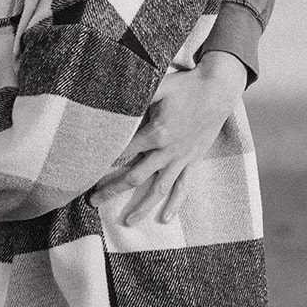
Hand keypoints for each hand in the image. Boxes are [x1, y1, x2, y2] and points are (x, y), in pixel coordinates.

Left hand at [90, 51, 246, 223]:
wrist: (219, 89)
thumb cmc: (186, 84)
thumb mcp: (159, 85)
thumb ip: (137, 93)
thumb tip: (113, 94)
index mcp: (156, 133)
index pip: (123, 152)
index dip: (104, 161)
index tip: (87, 171)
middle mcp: (167, 151)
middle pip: (135, 176)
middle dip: (112, 190)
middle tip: (92, 201)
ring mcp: (181, 159)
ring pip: (159, 189)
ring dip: (142, 207)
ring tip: (127, 223)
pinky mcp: (193, 160)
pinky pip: (184, 186)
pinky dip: (175, 203)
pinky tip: (166, 218)